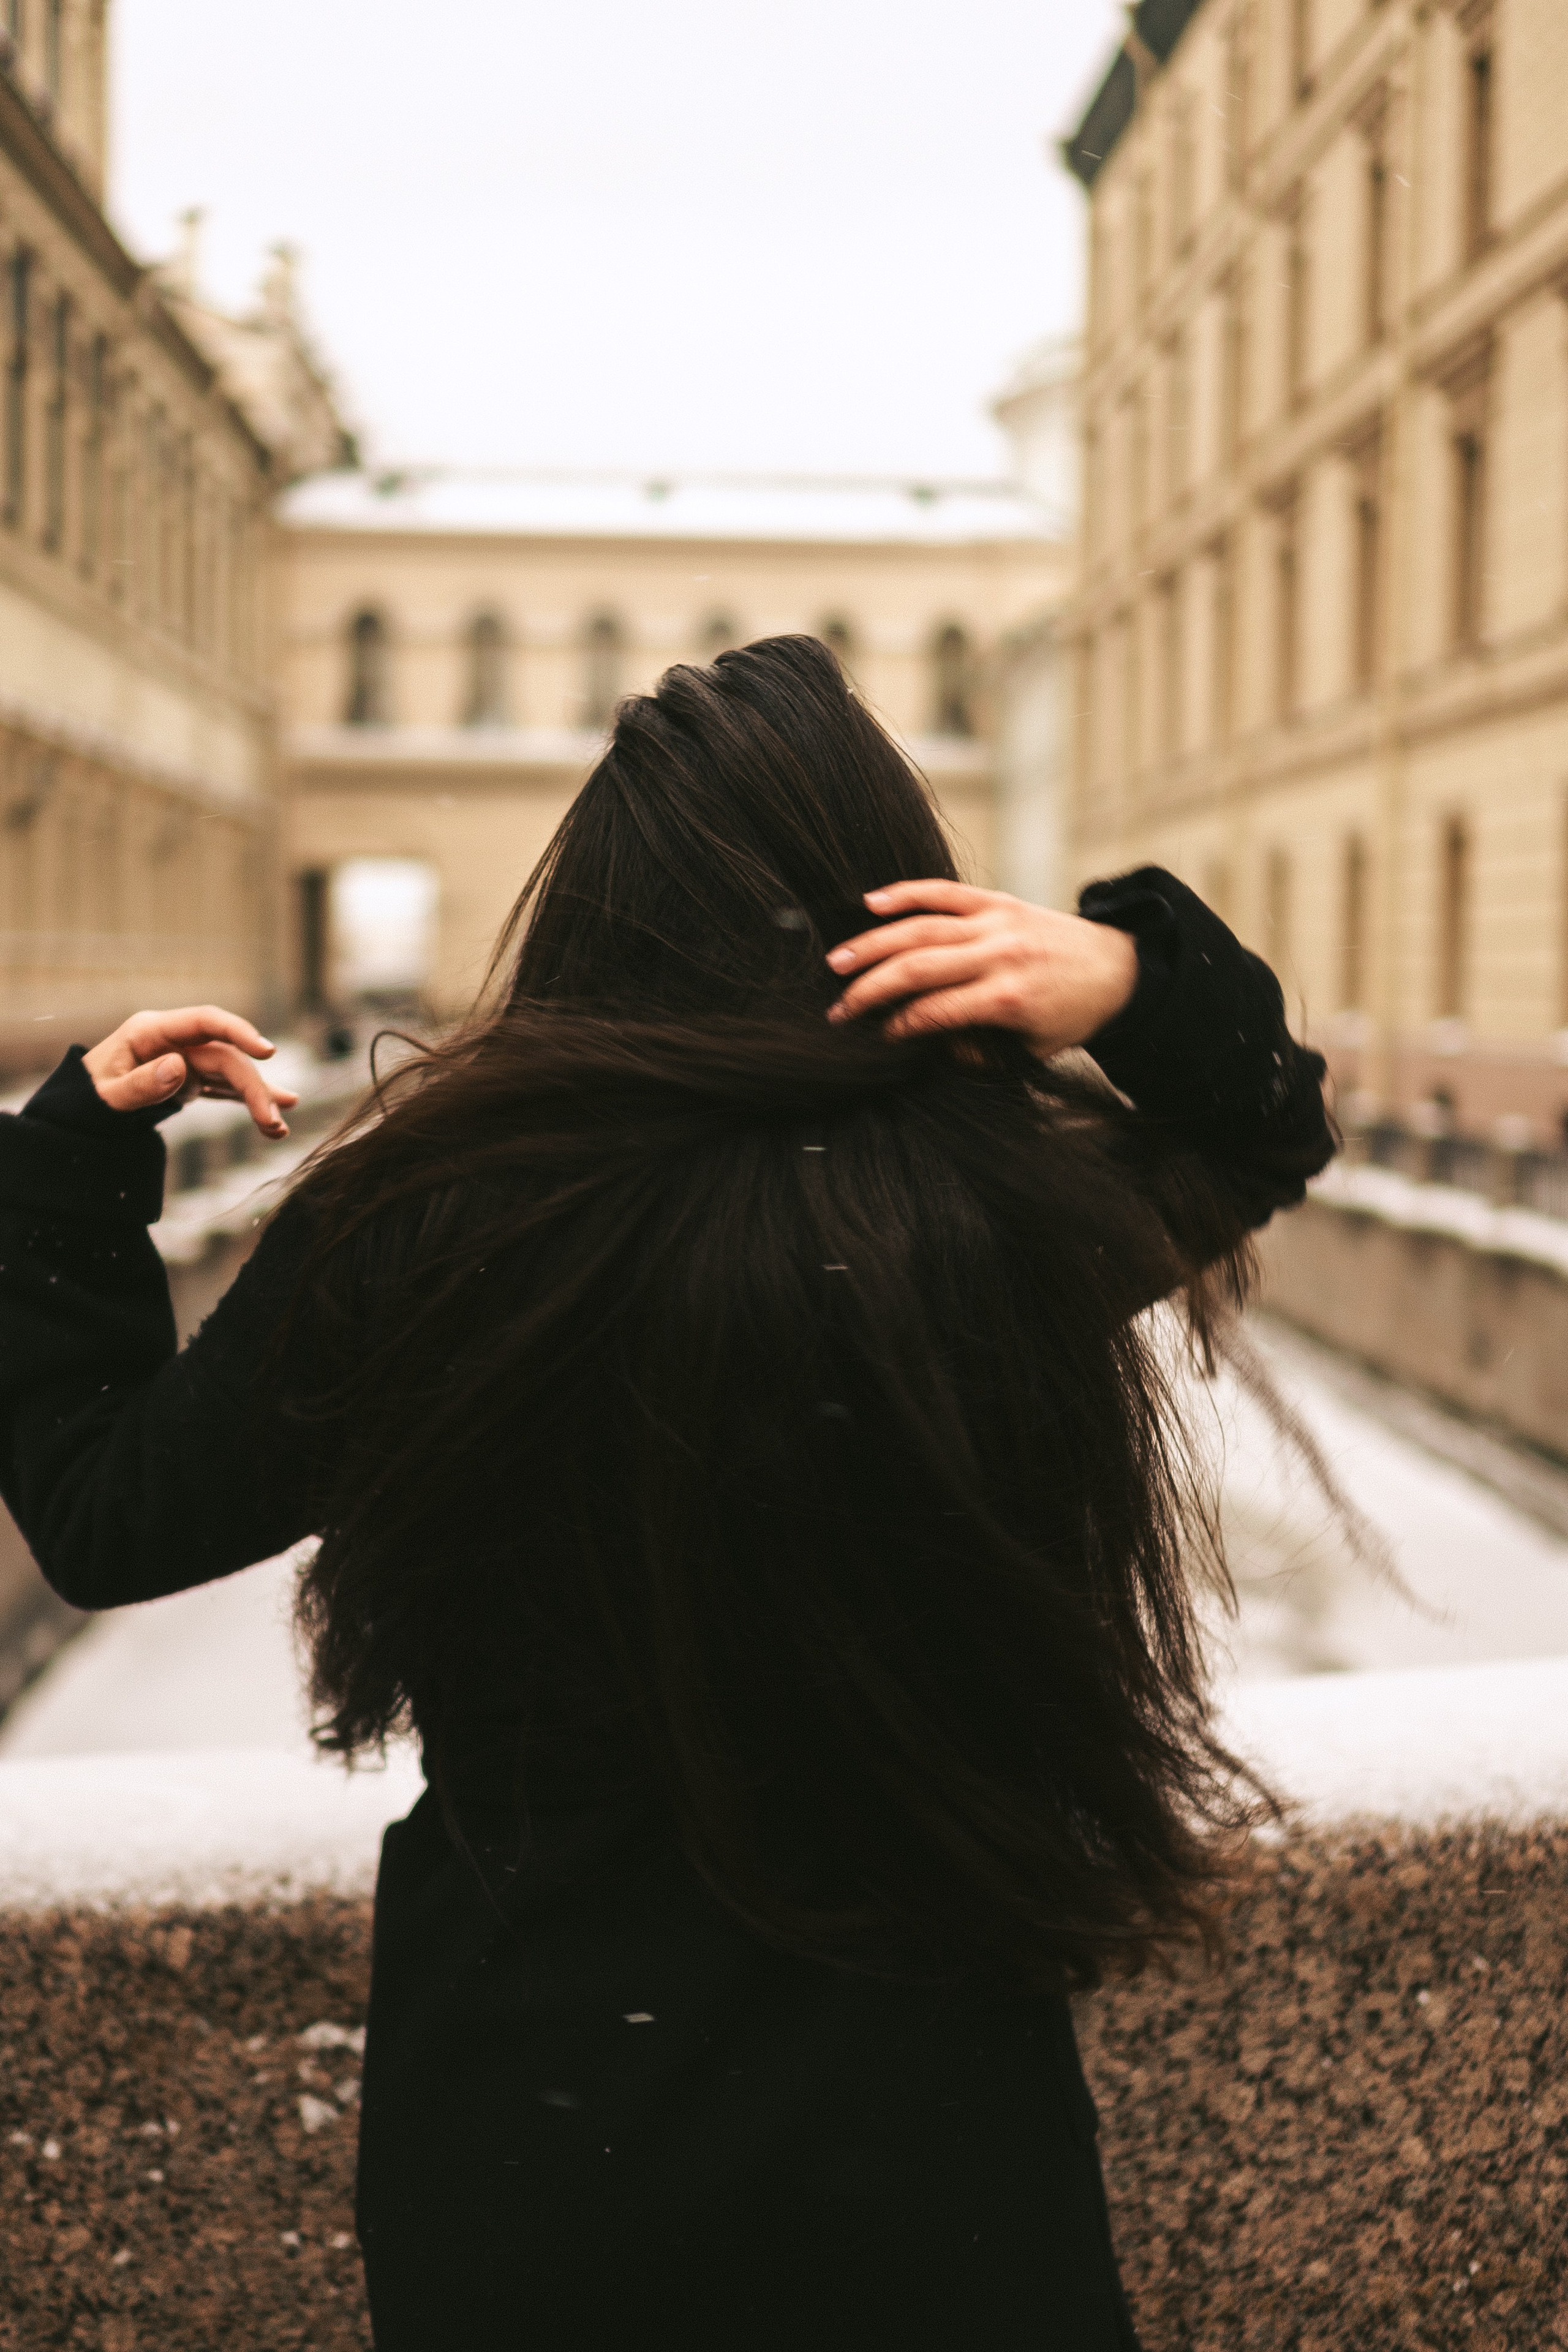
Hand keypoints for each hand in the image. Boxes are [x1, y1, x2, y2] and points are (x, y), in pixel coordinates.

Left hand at [82, 1007, 298, 1137]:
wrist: (81, 1108)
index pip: (206, 1022)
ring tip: (278, 1129)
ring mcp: (188, 1060)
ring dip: (257, 1099)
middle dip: (253, 1088)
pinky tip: (273, 1120)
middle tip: (273, 1122)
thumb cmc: (89, 1096)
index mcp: (153, 1031)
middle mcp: (177, 1042)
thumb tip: (179, 1067)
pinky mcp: (193, 1080)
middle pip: (226, 1057)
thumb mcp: (106, 1095)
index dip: (239, 1032)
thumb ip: (140, 1084)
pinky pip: (225, 1090)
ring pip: (232, 1074)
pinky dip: (247, 1103)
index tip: (267, 1052)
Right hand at [825, 881, 1138, 1055]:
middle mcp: (1000, 954)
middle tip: (838, 1008)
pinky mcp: (998, 900)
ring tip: (837, 961)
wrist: (1117, 970)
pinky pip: (944, 892)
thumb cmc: (1069, 1016)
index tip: (875, 1037)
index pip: (936, 1011)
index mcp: (1009, 998)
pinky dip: (907, 894)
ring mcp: (997, 922)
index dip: (899, 1026)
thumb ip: (978, 1052)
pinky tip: (871, 901)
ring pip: (922, 928)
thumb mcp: (1029, 1050)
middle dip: (872, 989)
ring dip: (873, 944)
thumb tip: (928, 1046)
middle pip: (919, 967)